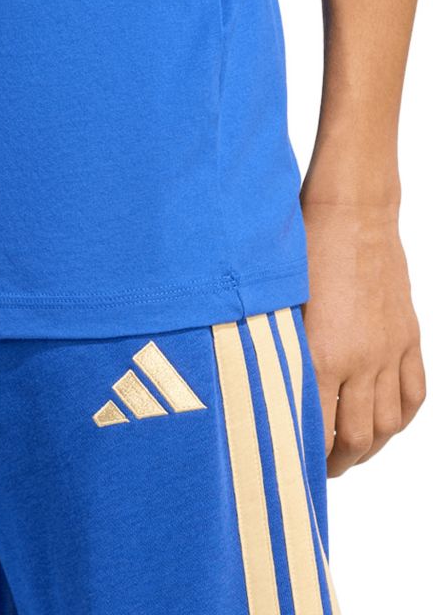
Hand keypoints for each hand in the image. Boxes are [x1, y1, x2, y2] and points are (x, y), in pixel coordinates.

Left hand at [300, 188, 425, 476]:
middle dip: (339, 462)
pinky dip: (400, 417)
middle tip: (322, 469)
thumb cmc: (303, 247)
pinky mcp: (407, 336)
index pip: (317, 429)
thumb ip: (281, 351)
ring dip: (370, 447)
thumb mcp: (281, 302)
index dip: (306, 456)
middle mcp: (361, 359)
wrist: (352, 211)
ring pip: (388, 424)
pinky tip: (384, 423)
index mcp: (322, 353)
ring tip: (351, 451)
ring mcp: (389, 349)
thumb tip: (266, 391)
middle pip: (357, 437)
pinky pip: (413, 393)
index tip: (293, 463)